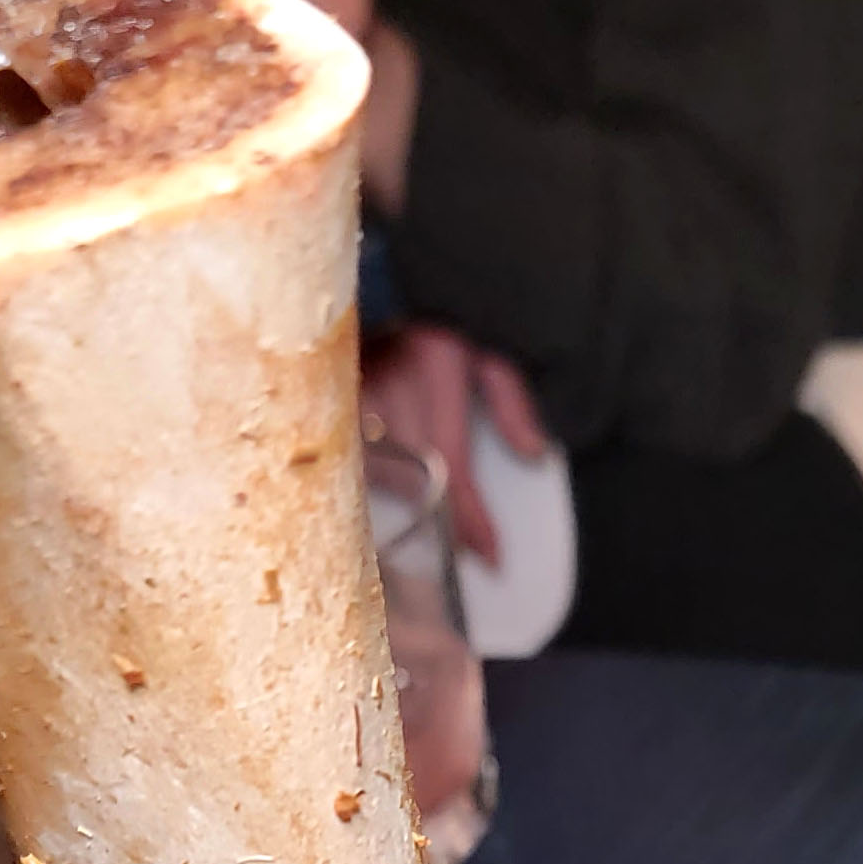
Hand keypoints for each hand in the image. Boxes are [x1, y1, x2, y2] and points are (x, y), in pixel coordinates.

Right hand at [363, 322, 549, 565]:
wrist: (357, 309)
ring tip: (433, 518)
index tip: (491, 554)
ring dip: (410, 503)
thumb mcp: (485, 357)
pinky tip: (396, 495)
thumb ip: (511, 402)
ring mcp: (350, 398)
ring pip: (384, 478)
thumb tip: (534, 453)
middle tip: (466, 547)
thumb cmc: (433, 340)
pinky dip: (379, 487)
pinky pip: (356, 467)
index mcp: (434, 365)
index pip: (451, 460)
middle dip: (442, 519)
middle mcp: (388, 382)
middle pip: (415, 478)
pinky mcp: (328, 411)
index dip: (470, 515)